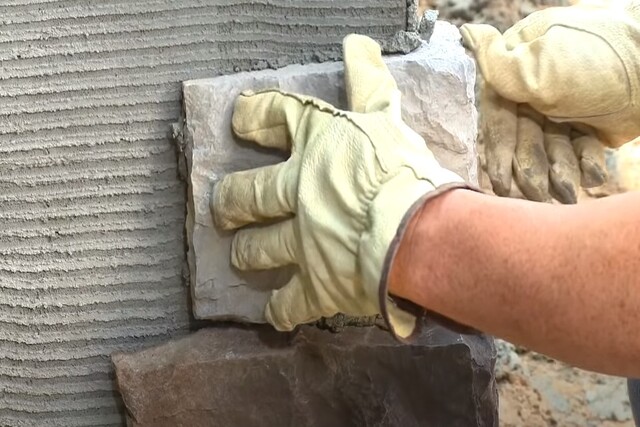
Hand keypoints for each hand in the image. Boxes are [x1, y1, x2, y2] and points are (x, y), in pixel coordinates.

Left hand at [210, 34, 470, 339]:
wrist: (415, 233)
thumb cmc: (405, 170)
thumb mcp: (387, 119)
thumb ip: (369, 84)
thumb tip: (358, 44)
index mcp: (317, 146)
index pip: (275, 117)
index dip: (253, 115)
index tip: (239, 119)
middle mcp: (298, 192)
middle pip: (248, 195)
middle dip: (230, 202)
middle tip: (222, 207)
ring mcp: (302, 241)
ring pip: (259, 248)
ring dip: (247, 252)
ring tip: (240, 256)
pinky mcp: (317, 284)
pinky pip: (291, 304)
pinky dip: (281, 310)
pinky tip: (274, 314)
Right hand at [461, 0, 639, 201]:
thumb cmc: (595, 63)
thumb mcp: (540, 67)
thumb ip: (499, 67)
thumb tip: (466, 32)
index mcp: (519, 70)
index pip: (498, 118)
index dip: (499, 153)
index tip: (500, 184)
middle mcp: (535, 89)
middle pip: (523, 139)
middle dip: (531, 170)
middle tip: (537, 195)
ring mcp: (562, 107)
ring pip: (550, 149)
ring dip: (558, 174)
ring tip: (566, 194)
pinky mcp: (586, 123)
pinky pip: (577, 150)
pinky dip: (583, 165)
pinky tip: (592, 178)